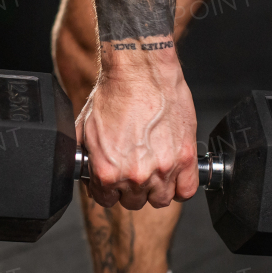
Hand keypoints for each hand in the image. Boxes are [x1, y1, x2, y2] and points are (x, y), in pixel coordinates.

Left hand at [77, 56, 198, 209]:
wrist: (139, 71)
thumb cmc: (113, 94)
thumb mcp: (85, 129)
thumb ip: (86, 159)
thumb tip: (84, 172)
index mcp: (107, 171)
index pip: (106, 200)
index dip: (108, 189)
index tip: (113, 180)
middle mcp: (136, 175)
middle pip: (134, 202)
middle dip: (131, 188)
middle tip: (133, 169)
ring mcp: (163, 168)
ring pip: (161, 199)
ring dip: (156, 188)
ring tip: (153, 170)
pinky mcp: (185, 157)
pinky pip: (187, 190)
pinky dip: (181, 186)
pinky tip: (173, 174)